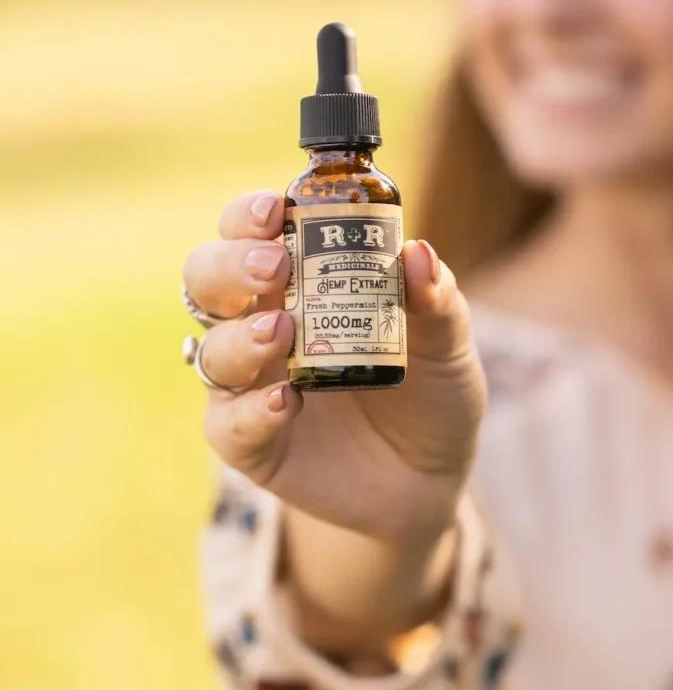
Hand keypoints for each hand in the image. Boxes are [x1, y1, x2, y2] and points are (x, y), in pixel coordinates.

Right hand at [182, 190, 486, 543]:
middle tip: (274, 267)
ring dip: (240, 336)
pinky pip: (229, 425)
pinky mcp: (251, 443)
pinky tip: (287, 402)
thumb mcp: (448, 345)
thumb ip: (437, 301)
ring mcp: (251, 384)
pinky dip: (251, 411)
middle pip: (207, 278)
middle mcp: (261, 322)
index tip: (274, 210)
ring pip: (211, 349)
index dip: (249, 215)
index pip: (251, 232)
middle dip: (229, 264)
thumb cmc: (430, 391)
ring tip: (283, 333)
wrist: (430, 478)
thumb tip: (417, 252)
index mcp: (299, 281)